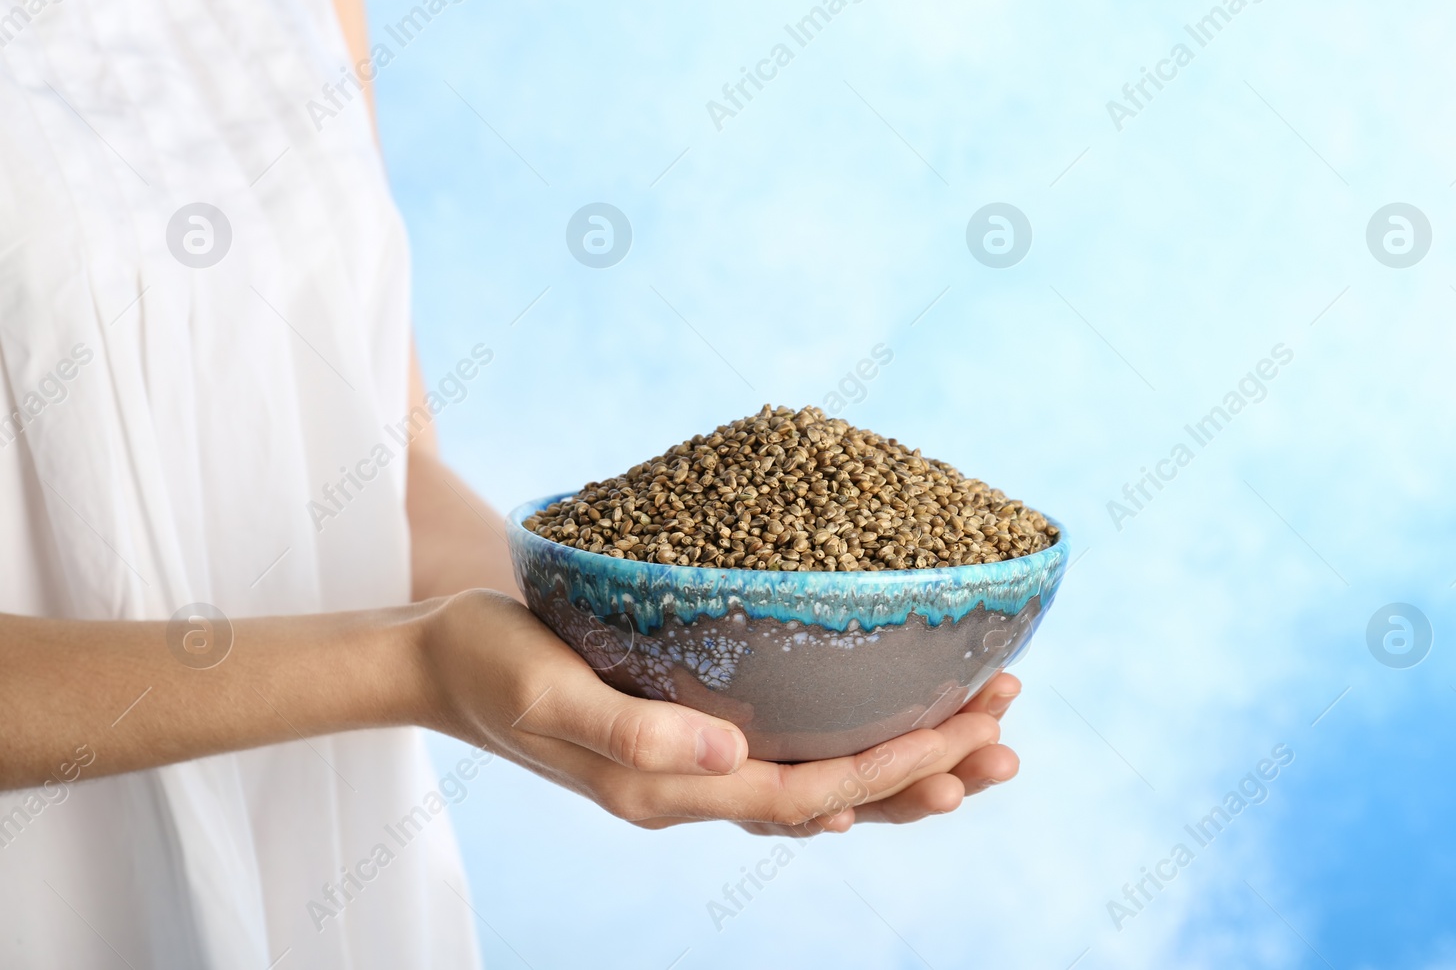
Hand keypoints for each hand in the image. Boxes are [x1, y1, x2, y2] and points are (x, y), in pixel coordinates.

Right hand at [415, 589, 1022, 834]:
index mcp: (669, 787)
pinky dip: (850, 756)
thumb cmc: (490, 663)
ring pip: (820, 786)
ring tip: (982, 745)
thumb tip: (733, 754)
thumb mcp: (550, 691)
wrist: (439, 661)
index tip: (977, 728)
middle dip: (929, 771)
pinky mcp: (687, 740)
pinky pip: (788, 764)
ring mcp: (692, 771)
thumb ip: (636, 730)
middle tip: (1011, 736)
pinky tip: (885, 744)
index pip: (811, 791)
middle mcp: (692, 790)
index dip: (901, 765)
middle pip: (835, 799)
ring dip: (905, 769)